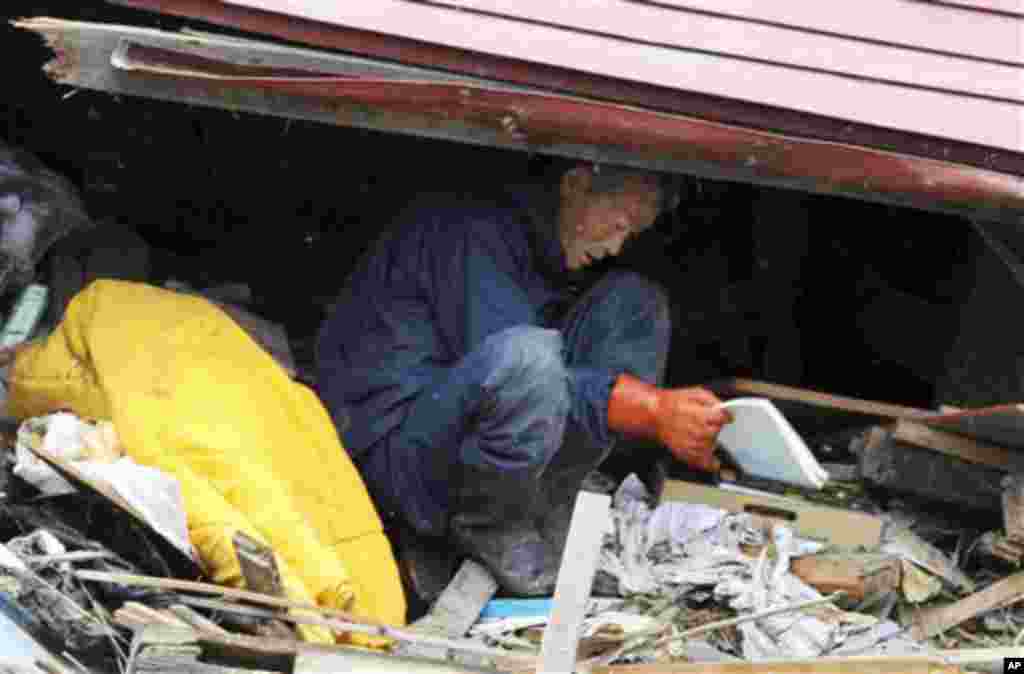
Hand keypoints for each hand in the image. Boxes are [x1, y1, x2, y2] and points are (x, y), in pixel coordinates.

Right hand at [608, 375, 732, 473]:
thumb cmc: (673, 402)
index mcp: (699, 414)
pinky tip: (713, 461)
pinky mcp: (684, 453)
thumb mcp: (695, 393)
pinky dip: (708, 463)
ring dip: (710, 441)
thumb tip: (727, 411)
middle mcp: (695, 431)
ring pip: (709, 447)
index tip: (723, 416)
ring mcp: (690, 444)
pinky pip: (701, 462)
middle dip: (714, 427)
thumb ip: (713, 401)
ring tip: (704, 434)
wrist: (655, 414)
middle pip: (715, 433)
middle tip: (708, 423)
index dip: (723, 416)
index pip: (721, 419)